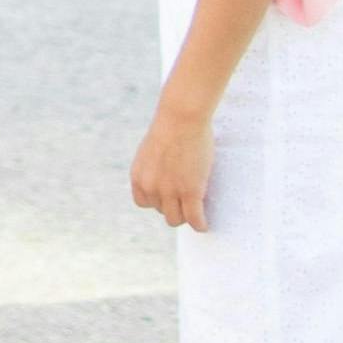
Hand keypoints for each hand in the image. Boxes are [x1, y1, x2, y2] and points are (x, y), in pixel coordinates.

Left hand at [129, 100, 215, 229]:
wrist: (181, 118)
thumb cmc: (171, 127)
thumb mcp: (151, 151)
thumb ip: (153, 169)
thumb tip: (163, 179)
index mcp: (138, 177)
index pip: (143, 203)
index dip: (157, 201)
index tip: (169, 197)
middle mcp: (150, 187)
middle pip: (161, 211)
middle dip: (173, 207)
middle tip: (187, 200)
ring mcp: (170, 191)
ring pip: (176, 219)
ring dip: (186, 217)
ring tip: (196, 212)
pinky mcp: (190, 191)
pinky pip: (194, 218)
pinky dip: (200, 224)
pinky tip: (204, 224)